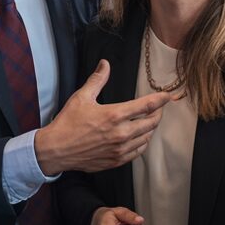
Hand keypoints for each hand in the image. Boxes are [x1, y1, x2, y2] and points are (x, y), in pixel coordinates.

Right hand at [35, 60, 172, 174]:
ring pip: (146, 138)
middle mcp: (121, 133)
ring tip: (148, 121)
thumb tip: (105, 64)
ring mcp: (120, 149)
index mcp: (114, 115)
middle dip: (158, 113)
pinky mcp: (116, 160)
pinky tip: (139, 137)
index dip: (161, 99)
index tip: (168, 96)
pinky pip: (138, 152)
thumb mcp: (81, 97)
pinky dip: (142, 143)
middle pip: (152, 123)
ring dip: (150, 128)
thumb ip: (97, 80)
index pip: (147, 105)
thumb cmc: (68, 123)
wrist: (56, 150)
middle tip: (157, 108)